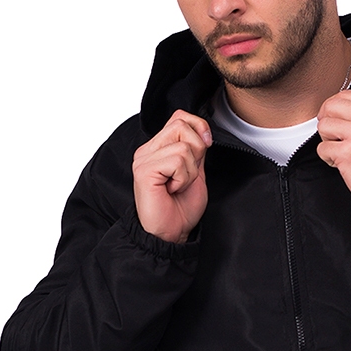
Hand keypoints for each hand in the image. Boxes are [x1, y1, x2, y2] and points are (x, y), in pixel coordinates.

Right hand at [132, 110, 211, 242]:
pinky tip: (173, 189)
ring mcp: (144, 159)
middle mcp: (148, 150)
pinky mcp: (145, 170)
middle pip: (181, 125)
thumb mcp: (195, 172)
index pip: (179, 117)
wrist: (171, 233)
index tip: (206, 147)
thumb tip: (202, 132)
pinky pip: (177, 160)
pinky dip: (183, 178)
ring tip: (179, 185)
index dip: (198, 127)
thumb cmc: (180, 208)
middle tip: (187, 175)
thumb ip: (196, 150)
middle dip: (197, 150)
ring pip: (183, 145)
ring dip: (190, 170)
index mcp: (158, 148)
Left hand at [316, 91, 350, 201]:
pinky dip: (328, 158)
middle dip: (327, 121)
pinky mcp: (347, 152)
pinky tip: (342, 162)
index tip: (333, 118)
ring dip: (327, 141)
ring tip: (341, 150)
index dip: (333, 107)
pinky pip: (322, 148)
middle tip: (334, 136)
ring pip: (323, 126)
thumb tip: (340, 108)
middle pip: (330, 106)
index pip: (344, 95)